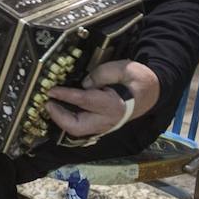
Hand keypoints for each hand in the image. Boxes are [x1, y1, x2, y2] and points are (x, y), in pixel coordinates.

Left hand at [44, 59, 159, 140]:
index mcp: (114, 104)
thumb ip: (102, 74)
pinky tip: (61, 109)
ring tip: (52, 105)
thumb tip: (84, 83)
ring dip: (62, 120)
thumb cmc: (137, 79)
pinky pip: (81, 127)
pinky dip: (68, 120)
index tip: (51, 90)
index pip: (84, 101)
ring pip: (77, 130)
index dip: (65, 95)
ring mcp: (104, 126)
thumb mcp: (123, 69)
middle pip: (77, 127)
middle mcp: (107, 119)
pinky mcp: (100, 126)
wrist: (151, 93)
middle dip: (59, 117)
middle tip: (48, 103)